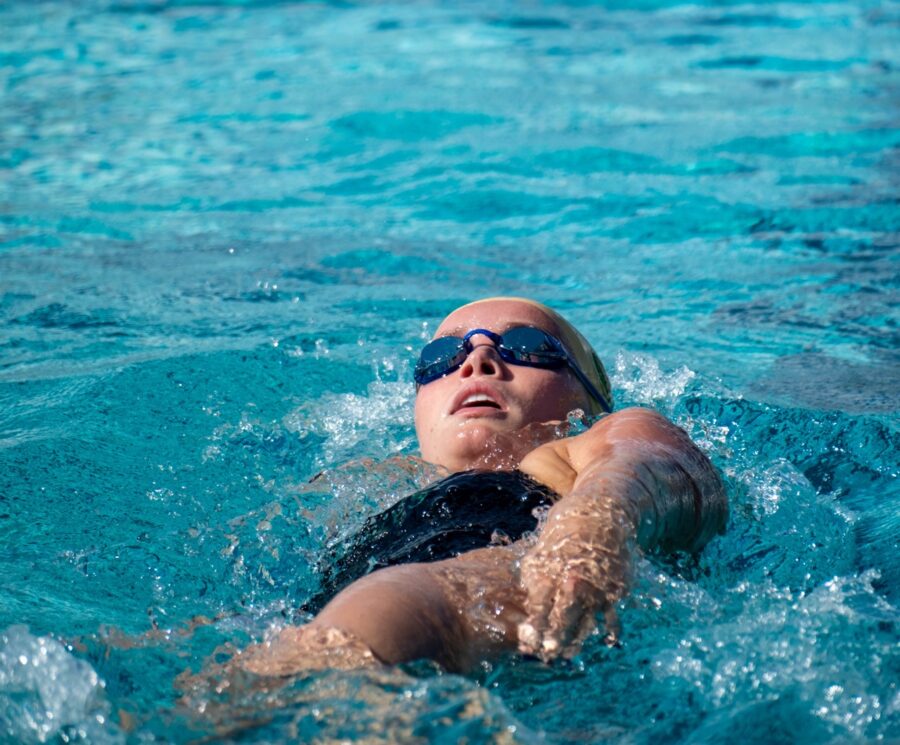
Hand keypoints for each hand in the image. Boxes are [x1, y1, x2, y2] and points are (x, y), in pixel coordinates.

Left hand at [517, 504, 630, 660]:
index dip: (532, 633)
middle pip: (559, 624)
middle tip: (548, 658)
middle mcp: (570, 584)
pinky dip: (608, 632)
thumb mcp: (541, 553)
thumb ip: (533, 581)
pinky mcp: (614, 590)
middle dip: (552, 644)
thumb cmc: (564, 536)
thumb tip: (523, 606)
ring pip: (583, 625)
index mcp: (547, 575)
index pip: (537, 613)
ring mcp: (593, 589)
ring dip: (575, 643)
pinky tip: (605, 640)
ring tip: (568, 655)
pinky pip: (610, 618)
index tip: (528, 647)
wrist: (601, 516)